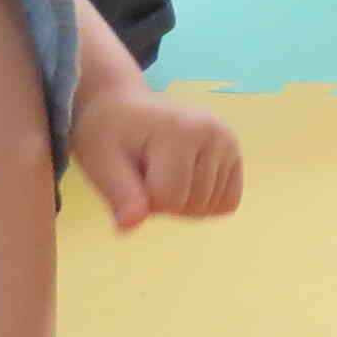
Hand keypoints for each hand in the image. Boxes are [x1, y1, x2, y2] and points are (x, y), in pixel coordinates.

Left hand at [68, 80, 245, 230]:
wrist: (126, 110)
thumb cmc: (109, 136)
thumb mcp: (101, 165)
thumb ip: (118, 195)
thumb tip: (129, 226)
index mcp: (182, 132)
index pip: (168, 198)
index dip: (143, 202)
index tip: (128, 178)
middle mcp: (215, 134)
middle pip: (193, 205)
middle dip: (164, 203)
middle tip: (145, 174)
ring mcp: (230, 144)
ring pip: (211, 207)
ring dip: (183, 203)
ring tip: (164, 174)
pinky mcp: (235, 154)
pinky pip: (228, 201)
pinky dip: (204, 202)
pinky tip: (185, 182)